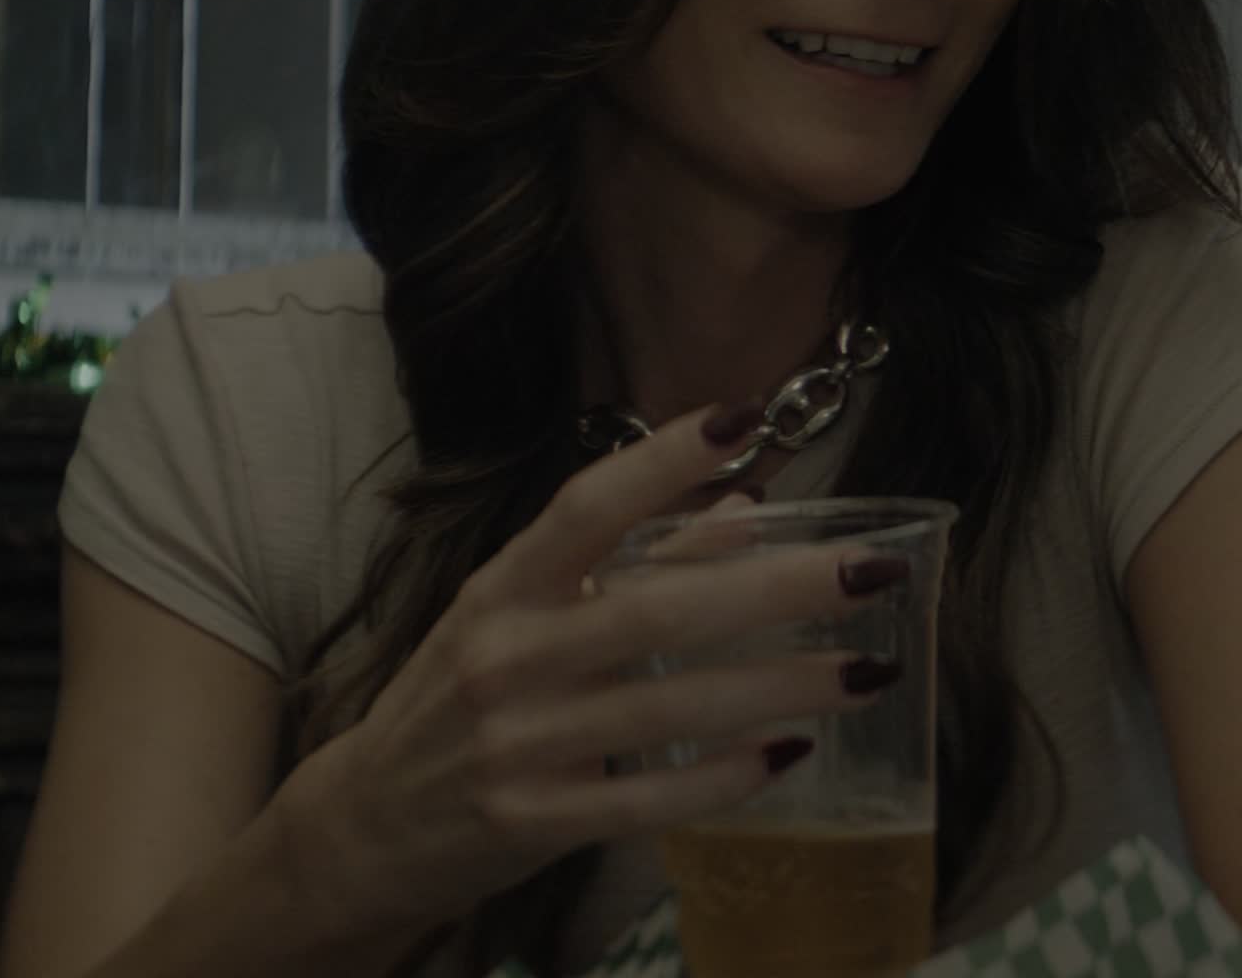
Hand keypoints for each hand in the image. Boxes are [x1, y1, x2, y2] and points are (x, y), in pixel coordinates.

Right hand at [256, 401, 899, 941]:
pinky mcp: (531, 822)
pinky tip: (792, 753)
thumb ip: (632, 565)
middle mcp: (504, 657)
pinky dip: (720, 777)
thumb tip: (748, 510)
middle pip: (655, 611)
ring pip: (667, 707)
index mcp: (503, 589)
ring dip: (778, 686)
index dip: (662, 461)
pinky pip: (644, 799)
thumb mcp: (523, 616)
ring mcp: (515, 744)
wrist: (367, 825)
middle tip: (875, 570)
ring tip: (869, 670)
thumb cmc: (462, 700)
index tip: (746, 417)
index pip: (584, 509)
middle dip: (776, 589)